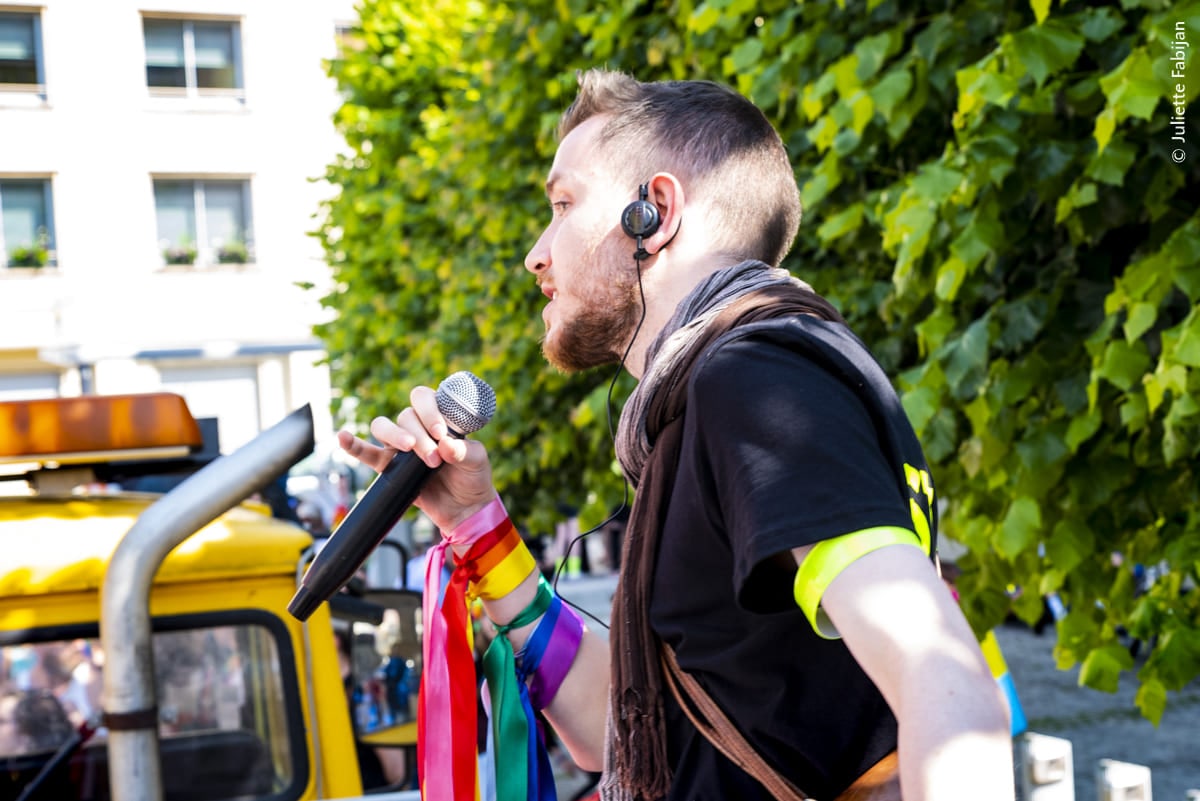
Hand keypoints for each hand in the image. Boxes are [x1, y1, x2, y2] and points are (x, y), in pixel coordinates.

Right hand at [336, 384, 496, 533]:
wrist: (465, 508)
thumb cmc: (473, 477)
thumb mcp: (477, 461)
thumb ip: (464, 451)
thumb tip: (447, 446)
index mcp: (439, 417)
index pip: (425, 398)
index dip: (430, 411)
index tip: (441, 434)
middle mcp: (418, 427)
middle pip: (406, 415)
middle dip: (420, 434)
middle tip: (435, 458)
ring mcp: (400, 446)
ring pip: (383, 426)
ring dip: (395, 435)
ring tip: (410, 450)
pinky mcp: (388, 467)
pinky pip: (365, 453)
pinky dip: (353, 445)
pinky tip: (342, 437)